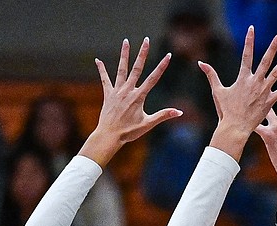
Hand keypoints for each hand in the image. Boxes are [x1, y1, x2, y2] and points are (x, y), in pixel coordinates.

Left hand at [79, 38, 181, 165]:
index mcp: (139, 97)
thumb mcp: (148, 124)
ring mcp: (117, 91)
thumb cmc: (129, 132)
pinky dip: (101, 69)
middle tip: (146, 40)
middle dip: (143, 53)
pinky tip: (97, 60)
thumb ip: (163, 115)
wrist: (109, 135)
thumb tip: (179, 112)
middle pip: (137, 68)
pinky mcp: (108, 94)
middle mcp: (128, 90)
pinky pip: (105, 79)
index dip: (162, 66)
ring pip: (122, 69)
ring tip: (126, 41)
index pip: (153, 78)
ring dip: (124, 54)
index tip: (168, 56)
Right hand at [200, 26, 276, 159]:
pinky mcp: (270, 101)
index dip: (249, 41)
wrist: (235, 128)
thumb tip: (200, 63)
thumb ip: (211, 75)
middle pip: (266, 59)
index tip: (252, 28)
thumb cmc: (225, 110)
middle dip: (273, 45)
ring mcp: (264, 91)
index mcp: (243, 78)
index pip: (246, 54)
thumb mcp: (217, 91)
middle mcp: (255, 81)